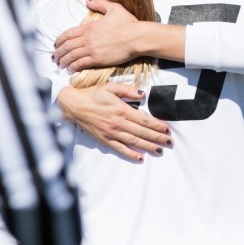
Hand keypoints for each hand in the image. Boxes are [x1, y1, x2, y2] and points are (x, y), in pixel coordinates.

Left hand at [55, 0, 140, 70]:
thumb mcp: (114, 8)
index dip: (59, 40)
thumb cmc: (128, 23)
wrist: (138, 37)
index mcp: (90, 27)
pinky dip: (73, 67)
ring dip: (63, 61)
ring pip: (71, 56)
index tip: (56, 45)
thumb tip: (88, 0)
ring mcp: (92, 49)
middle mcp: (88, 38)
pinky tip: (70, 69)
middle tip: (54, 57)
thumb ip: (100, 4)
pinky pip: (81, 64)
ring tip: (60, 65)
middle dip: (58, 52)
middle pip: (67, 46)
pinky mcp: (98, 59)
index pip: (68, 34)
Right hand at [57, 83, 171, 160]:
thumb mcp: (110, 87)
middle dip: (157, 138)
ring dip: (148, 147)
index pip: (144, 120)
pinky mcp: (104, 140)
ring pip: (134, 141)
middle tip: (170, 142)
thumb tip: (143, 94)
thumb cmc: (92, 95)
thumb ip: (127, 90)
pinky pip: (120, 148)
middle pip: (142, 132)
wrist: (73, 106)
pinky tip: (140, 157)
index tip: (167, 129)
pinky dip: (130, 153)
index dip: (157, 125)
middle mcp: (118, 123)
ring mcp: (111, 133)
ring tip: (160, 150)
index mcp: (121, 110)